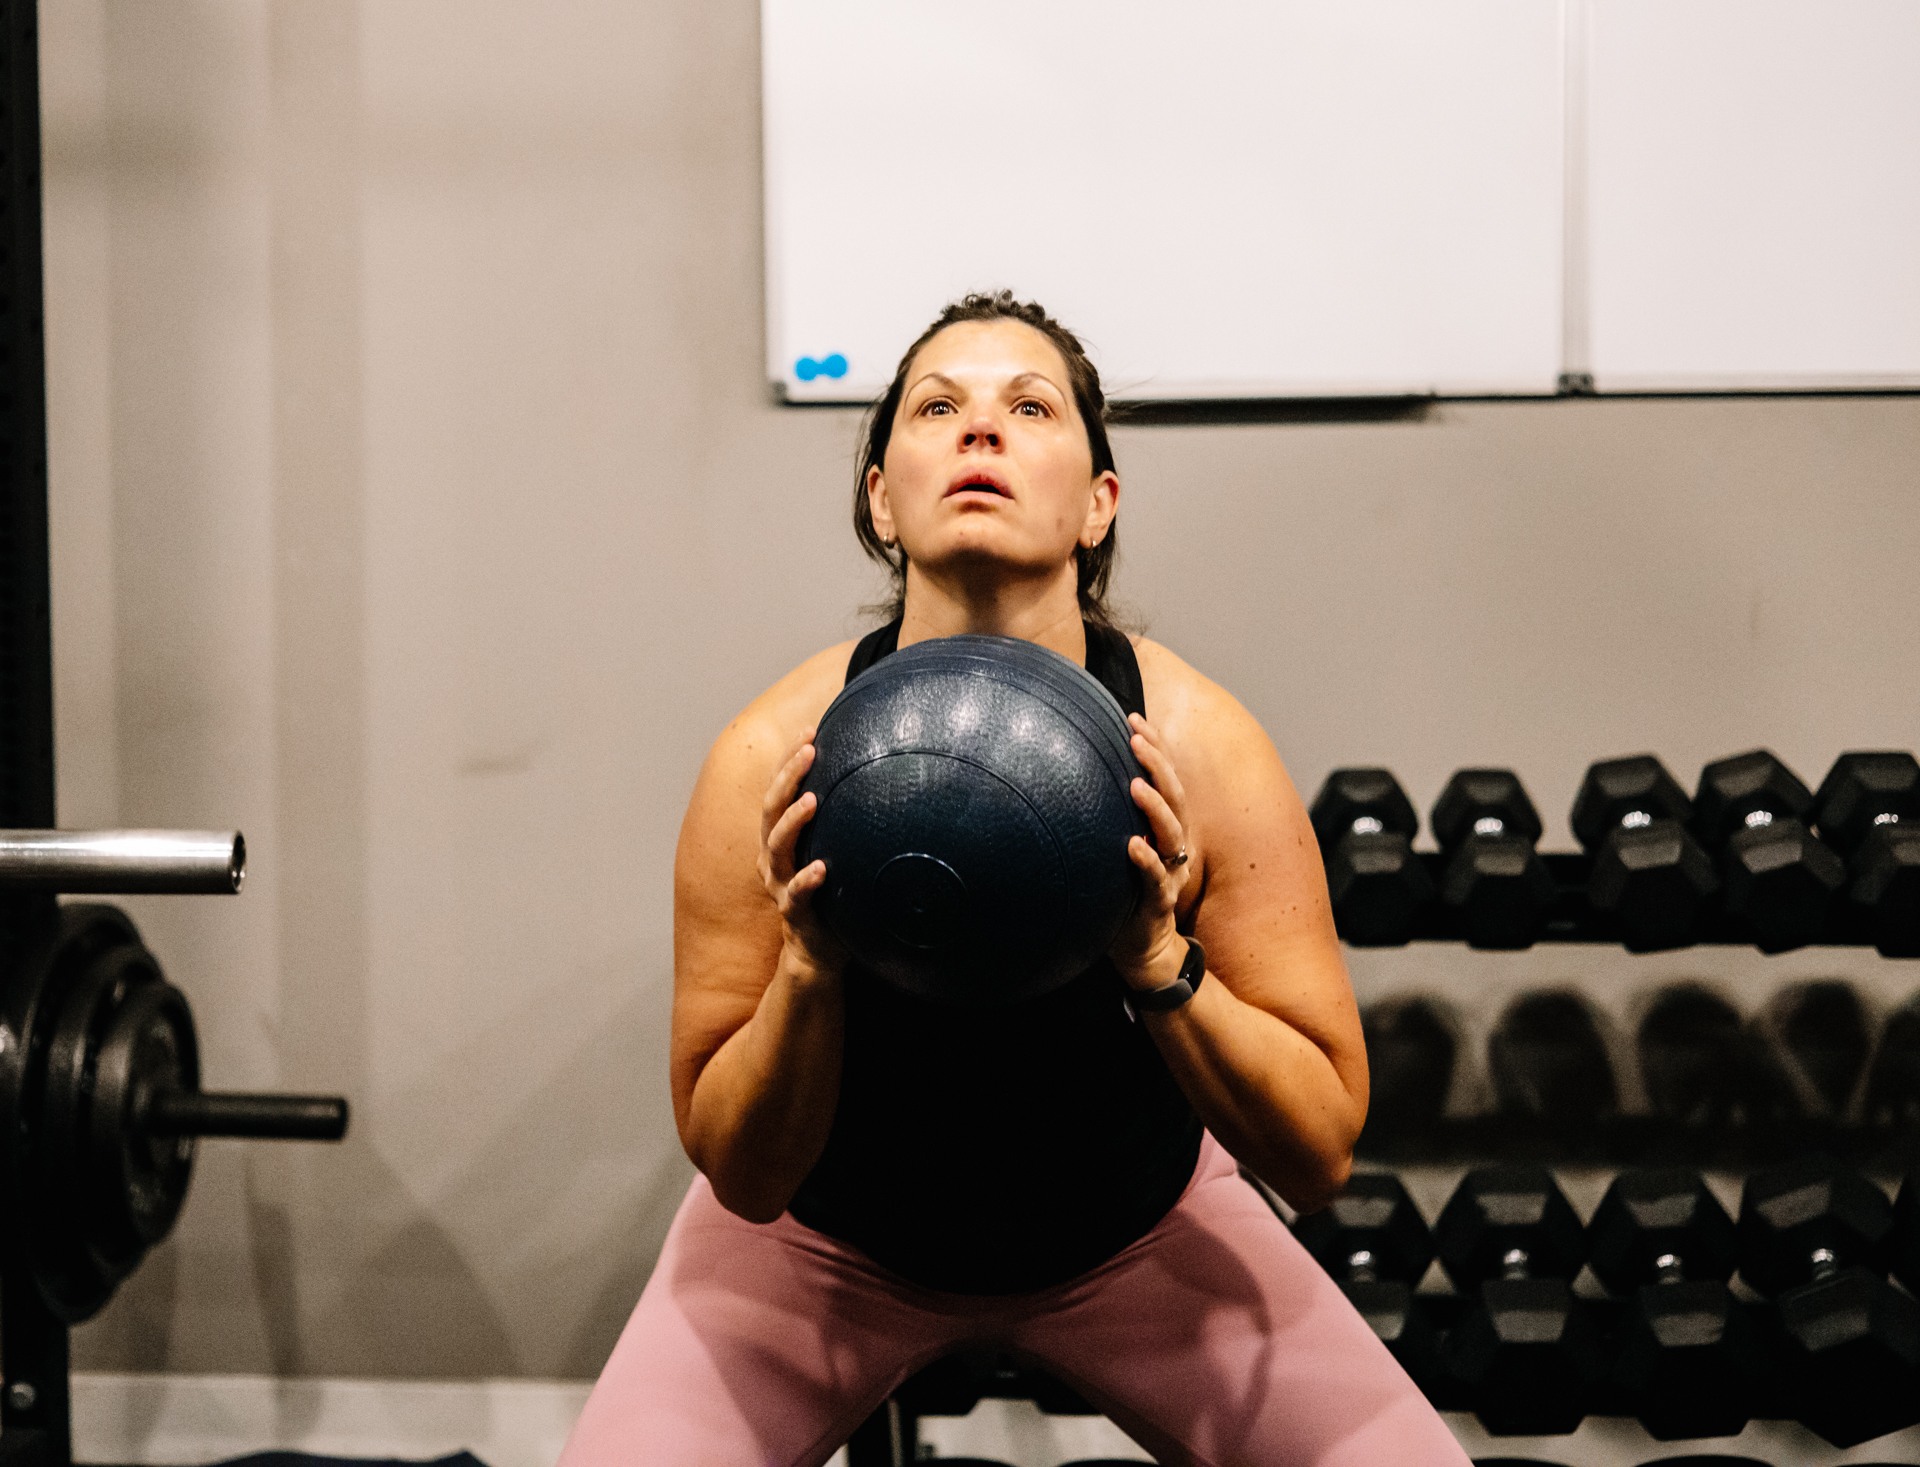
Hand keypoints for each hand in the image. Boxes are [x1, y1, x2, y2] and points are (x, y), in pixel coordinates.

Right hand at [757, 728, 844, 979]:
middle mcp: (772, 858)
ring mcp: (780, 885)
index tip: (810, 729)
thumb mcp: (832, 850)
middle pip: (771, 809)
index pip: (779, 791)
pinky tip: (821, 868)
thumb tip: (877, 778)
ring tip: (812, 799)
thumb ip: (841, 821)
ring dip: (793, 821)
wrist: (817, 950)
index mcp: (778, 838)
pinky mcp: (795, 913)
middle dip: (788, 776)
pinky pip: (796, 895)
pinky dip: (806, 880)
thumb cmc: (828, 893)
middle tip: (808, 749)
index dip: (789, 761)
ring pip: (776, 847)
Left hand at [1109, 713, 1195, 990]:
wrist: (1143, 948)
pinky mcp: (1158, 903)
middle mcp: (1174, 846)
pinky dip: (1147, 861)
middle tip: (1136, 737)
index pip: (1165, 780)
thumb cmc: (1125, 893)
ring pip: (1172, 833)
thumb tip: (1067, 778)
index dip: (1155, 748)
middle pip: (1174, 797)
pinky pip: (1156, 879)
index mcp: (1165, 830)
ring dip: (1155, 806)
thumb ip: (1106, 817)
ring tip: (1135, 782)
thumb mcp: (1116, 848)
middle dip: (1157, 764)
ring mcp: (1169, 874)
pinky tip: (1132, 846)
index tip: (1132, 718)